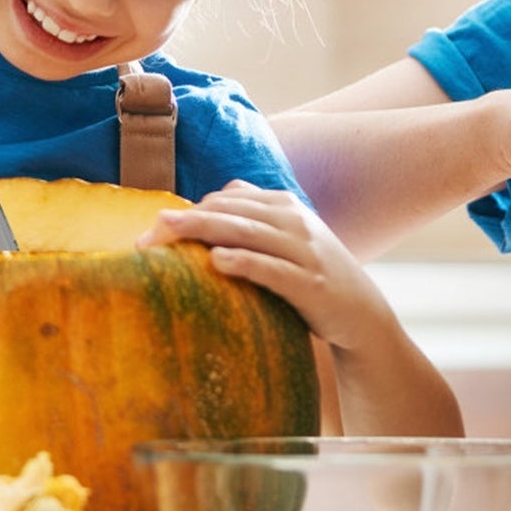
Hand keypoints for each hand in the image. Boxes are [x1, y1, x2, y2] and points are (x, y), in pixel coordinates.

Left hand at [136, 181, 397, 349]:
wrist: (362, 313)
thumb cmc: (314, 275)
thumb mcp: (289, 238)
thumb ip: (256, 215)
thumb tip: (215, 197)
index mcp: (284, 206)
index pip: (228, 199)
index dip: (190, 209)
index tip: (153, 229)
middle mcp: (294, 222)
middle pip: (231, 211)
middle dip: (187, 220)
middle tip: (148, 233)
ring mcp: (305, 252)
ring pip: (247, 233)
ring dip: (205, 231)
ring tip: (168, 233)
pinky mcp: (312, 284)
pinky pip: (273, 269)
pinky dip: (245, 261)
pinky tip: (218, 260)